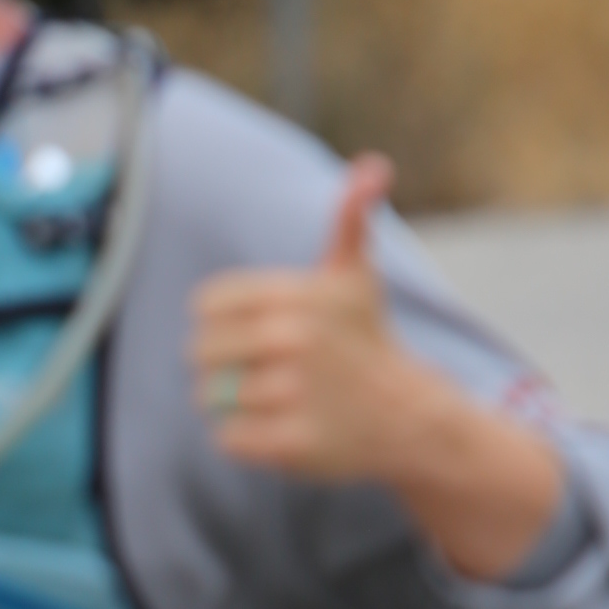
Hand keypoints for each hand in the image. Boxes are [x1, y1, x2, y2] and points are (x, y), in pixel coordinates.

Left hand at [190, 156, 563, 577]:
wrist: (408, 415)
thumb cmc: (367, 340)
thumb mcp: (356, 276)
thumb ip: (350, 220)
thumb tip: (372, 166)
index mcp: (293, 296)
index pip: (206, 306)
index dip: (225, 322)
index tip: (262, 332)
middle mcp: (290, 339)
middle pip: (200, 353)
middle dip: (224, 364)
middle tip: (269, 370)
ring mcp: (289, 393)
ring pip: (210, 397)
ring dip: (234, 402)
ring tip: (276, 399)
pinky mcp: (288, 443)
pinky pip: (227, 438)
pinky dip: (245, 438)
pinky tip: (280, 427)